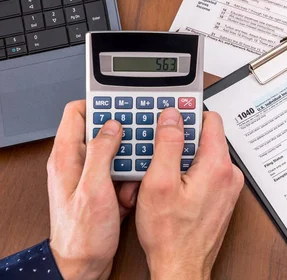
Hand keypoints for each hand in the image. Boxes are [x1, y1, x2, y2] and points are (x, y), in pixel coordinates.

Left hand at [47, 101, 138, 279]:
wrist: (83, 265)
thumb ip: (101, 153)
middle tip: (139, 141)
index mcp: (67, 157)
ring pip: (117, 151)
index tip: (122, 104)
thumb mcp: (93, 189)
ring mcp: (90, 175)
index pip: (77, 112)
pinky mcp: (102, 188)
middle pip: (102, 130)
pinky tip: (131, 193)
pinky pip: (122, 171)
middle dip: (124, 136)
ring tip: (133, 176)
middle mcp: (77, 163)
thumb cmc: (82, 234)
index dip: (100, 104)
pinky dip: (131, 179)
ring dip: (131, 161)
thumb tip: (111, 125)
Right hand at [136, 109, 243, 279]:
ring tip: (163, 175)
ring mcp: (228, 186)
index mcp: (218, 165)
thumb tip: (172, 117)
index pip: (210, 119)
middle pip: (206, 137)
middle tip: (159, 153)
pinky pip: (206, 172)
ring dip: (183, 159)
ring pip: (204, 155)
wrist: (181, 266)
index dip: (187, 115)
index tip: (171, 116)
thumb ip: (167, 144)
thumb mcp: (159, 183)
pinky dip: (190, 173)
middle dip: (181, 141)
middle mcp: (229, 174)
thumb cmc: (171, 234)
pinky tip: (173, 188)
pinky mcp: (223, 196)